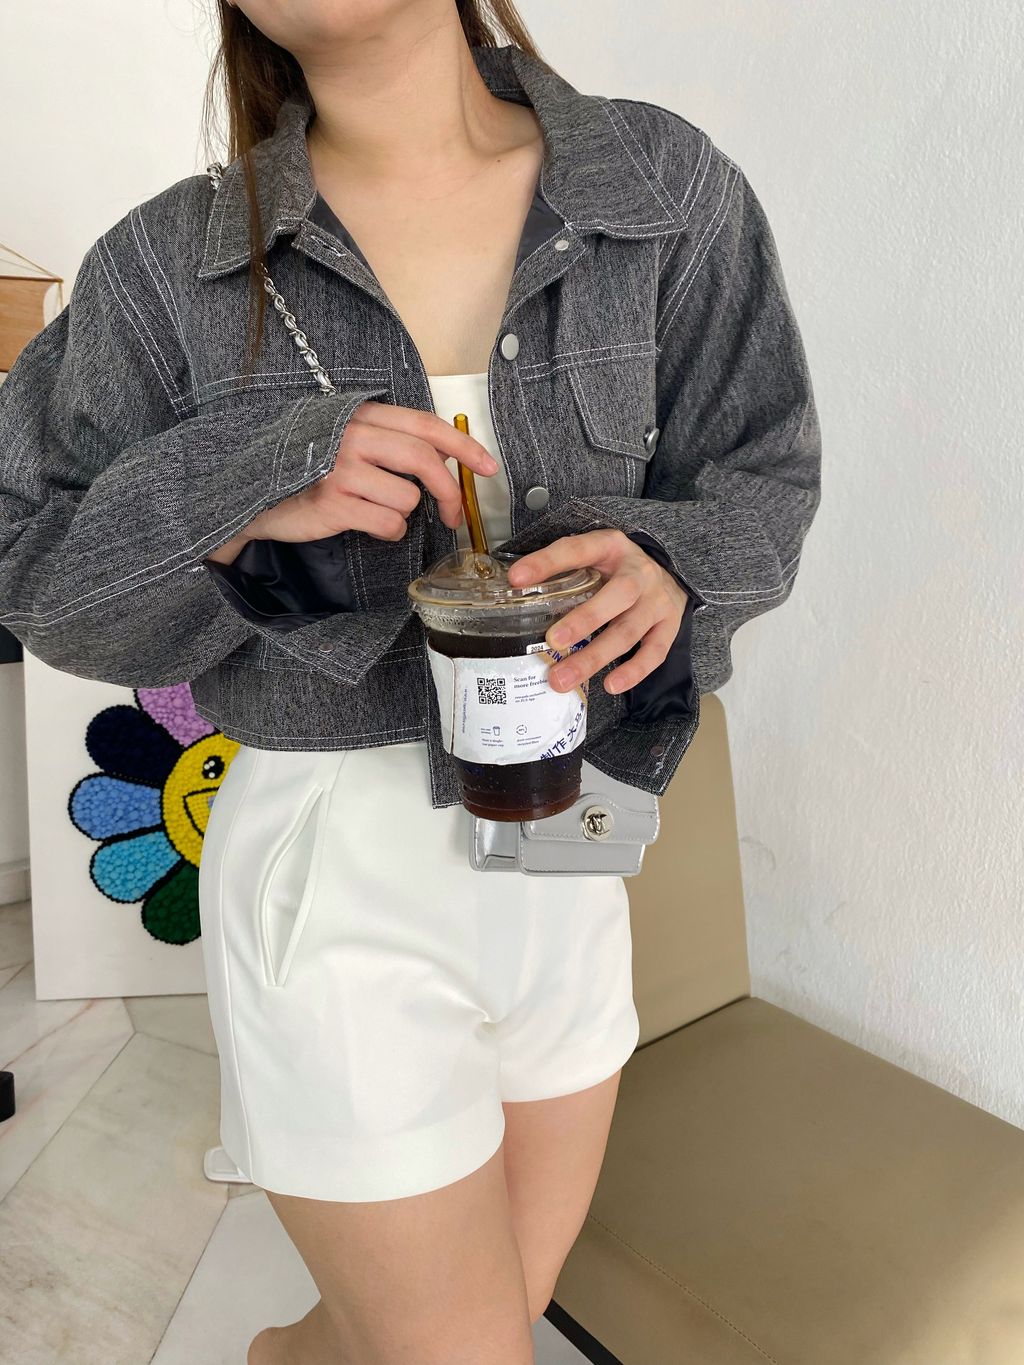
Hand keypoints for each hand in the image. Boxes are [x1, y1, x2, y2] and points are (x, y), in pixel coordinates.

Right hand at [221, 400, 498, 552]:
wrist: (248, 492)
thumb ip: (386, 441)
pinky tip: (363, 524)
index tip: (490, 466)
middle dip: (449, 493)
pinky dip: (386, 531)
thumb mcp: (344, 439)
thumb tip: (442, 460)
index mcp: (361, 415)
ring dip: (401, 515)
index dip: (465, 446)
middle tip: (453, 514)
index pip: (426, 425)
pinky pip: (388, 524)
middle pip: (425, 462)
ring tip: (374, 511)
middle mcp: (353, 436)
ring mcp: (342, 469)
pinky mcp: (334, 503)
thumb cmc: (304, 467)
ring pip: (407, 499)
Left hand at [505, 529, 689, 695]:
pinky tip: (611, 685)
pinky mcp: (669, 626)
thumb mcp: (593, 557)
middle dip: (585, 620)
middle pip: (618, 595)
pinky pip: (654, 652)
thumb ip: (563, 569)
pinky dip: (634, 671)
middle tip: (553, 641)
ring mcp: (657, 601)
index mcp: (611, 547)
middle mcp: (639, 572)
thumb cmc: (617, 569)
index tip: (517, 579)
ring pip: (629, 631)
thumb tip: (515, 588)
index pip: (578, 550)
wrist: (668, 575)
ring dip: (596, 657)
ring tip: (563, 678)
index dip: (547, 563)